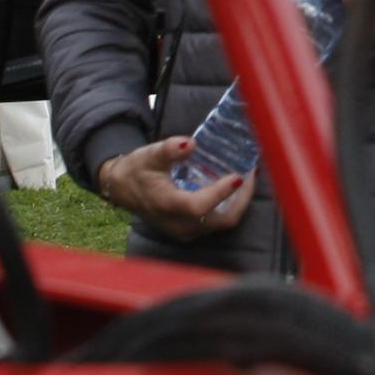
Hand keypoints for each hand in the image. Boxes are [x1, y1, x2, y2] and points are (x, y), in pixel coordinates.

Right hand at [94, 134, 252, 241]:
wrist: (123, 189)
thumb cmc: (138, 169)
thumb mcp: (150, 154)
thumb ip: (170, 149)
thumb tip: (191, 143)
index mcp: (167, 205)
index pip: (199, 206)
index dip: (221, 193)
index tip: (239, 175)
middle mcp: (178, 224)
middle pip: (221, 220)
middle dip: (242, 198)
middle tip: (251, 173)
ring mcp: (184, 231)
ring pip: (222, 223)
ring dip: (238, 202)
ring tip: (248, 177)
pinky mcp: (188, 231)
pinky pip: (216, 223)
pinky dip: (229, 207)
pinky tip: (234, 188)